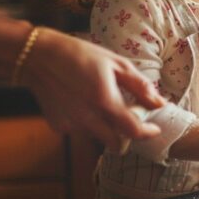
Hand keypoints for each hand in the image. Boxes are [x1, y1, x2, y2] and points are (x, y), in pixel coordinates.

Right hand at [21, 28, 164, 150]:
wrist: (38, 56)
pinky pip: (80, 131)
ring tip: (101, 104)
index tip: (154, 129)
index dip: (148, 133)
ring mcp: (71, 124)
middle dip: (127, 137)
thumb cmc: (80, 54)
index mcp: (104, 100)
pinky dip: (86, 122)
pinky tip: (81, 103)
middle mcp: (87, 118)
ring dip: (106, 128)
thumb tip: (160, 102)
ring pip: (98, 137)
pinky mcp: (58, 125)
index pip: (133, 131)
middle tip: (130, 120)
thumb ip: (139, 86)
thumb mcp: (115, 63)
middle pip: (117, 144)